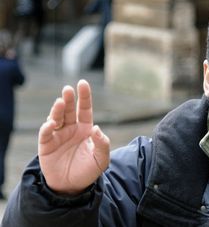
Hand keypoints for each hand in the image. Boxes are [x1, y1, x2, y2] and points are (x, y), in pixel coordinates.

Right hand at [38, 80, 109, 194]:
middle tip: (68, 89)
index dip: (84, 96)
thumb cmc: (88, 171)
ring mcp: (58, 135)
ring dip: (58, 110)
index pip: (85, 109)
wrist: (72, 187)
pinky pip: (46, 133)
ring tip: (60, 102)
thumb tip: (97, 129)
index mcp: (86, 129)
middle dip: (69, 99)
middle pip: (70, 110)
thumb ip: (103, 144)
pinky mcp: (46, 145)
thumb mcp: (102, 159)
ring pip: (56, 118)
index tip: (82, 83)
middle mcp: (71, 129)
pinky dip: (47, 127)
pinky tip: (51, 124)